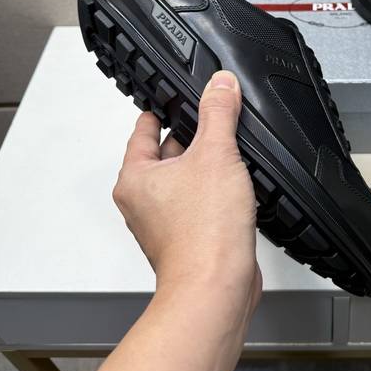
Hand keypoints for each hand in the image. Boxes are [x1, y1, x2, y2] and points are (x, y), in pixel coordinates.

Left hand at [112, 70, 260, 313]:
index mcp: (136, 178)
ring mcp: (165, 221)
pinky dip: (213, 189)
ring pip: (184, 178)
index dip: (160, 108)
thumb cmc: (204, 233)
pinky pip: (198, 201)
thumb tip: (221, 84)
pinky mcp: (188, 236)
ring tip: (228, 151)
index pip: (144, 129)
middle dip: (191, 135)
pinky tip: (234, 185)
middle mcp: (144, 200)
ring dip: (205, 165)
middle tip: (213, 120)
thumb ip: (218, 114)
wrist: (217, 286)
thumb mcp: (215, 155)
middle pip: (165, 152)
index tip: (173, 95)